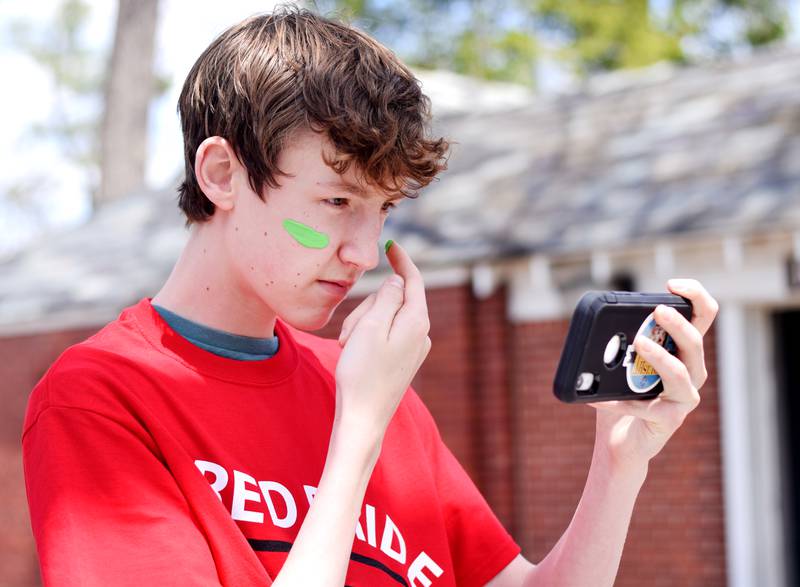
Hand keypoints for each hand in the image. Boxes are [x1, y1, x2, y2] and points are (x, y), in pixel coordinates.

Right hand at [334, 241, 431, 437]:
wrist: (362, 418)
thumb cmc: (362, 373)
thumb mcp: (370, 327)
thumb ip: (386, 298)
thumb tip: (398, 281)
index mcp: (416, 321)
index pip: (413, 280)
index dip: (402, 260)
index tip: (390, 245)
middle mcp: (420, 333)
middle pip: (392, 299)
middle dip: (367, 307)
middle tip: (349, 333)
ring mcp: (413, 347)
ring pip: (384, 317)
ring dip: (362, 325)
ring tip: (349, 348)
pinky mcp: (402, 359)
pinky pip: (384, 334)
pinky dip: (366, 338)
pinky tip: (355, 356)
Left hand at [587, 279, 718, 473]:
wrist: (619, 441)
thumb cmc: (622, 396)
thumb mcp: (620, 362)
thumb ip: (617, 343)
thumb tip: (597, 325)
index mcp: (681, 350)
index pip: (702, 316)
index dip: (696, 296)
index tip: (673, 284)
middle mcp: (690, 370)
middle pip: (696, 340)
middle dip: (677, 322)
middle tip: (657, 309)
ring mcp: (683, 396)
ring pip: (682, 371)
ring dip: (661, 355)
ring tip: (639, 343)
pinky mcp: (670, 419)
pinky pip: (648, 407)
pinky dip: (622, 402)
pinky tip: (602, 400)